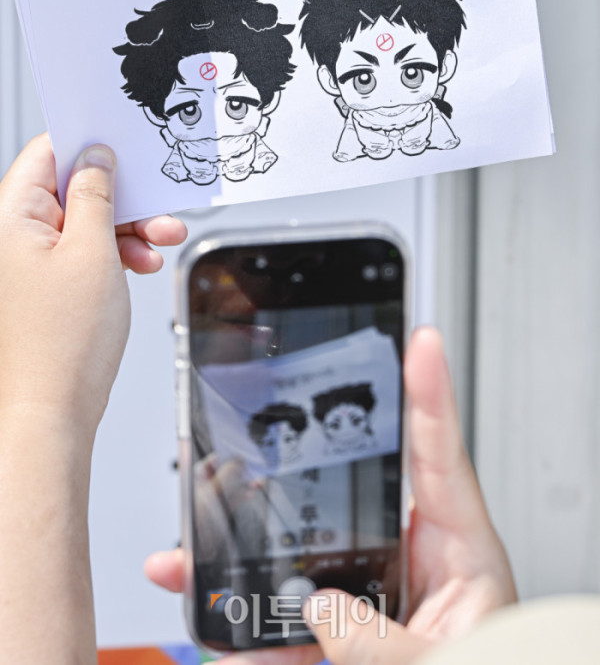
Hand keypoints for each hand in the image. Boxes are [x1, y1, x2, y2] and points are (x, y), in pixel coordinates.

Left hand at [0, 134, 186, 434]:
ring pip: (83, 220)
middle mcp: (11, 234)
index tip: (126, 148)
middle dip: (122, 196)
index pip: (48, 152)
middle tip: (158, 206)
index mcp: (10, 215)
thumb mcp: (93, 252)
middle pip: (72, 188)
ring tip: (160, 242)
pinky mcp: (43, 282)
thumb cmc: (61, 344)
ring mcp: (26, 259)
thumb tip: (97, 160)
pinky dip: (114, 252)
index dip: (90, 145)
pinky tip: (140, 264)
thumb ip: (97, 195)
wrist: (51, 412)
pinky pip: (82, 250)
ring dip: (125, 227)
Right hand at [146, 328, 515, 664]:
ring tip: (196, 547)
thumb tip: (323, 610)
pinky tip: (217, 624)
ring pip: (301, 556)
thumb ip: (390, 642)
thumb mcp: (449, 659)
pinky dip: (248, 625)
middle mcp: (413, 557)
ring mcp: (374, 589)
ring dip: (244, 554)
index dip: (429, 392)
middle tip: (245, 447)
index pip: (440, 456)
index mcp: (460, 551)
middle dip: (287, 475)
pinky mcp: (345, 630)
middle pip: (346, 495)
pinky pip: (289, 621)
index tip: (420, 341)